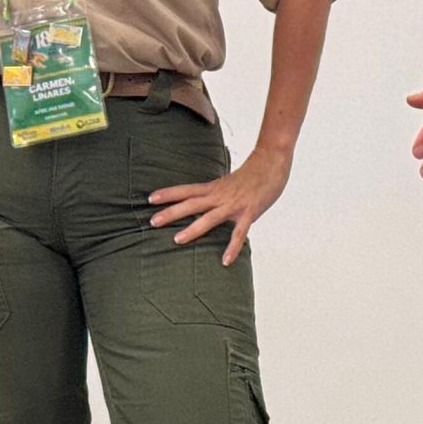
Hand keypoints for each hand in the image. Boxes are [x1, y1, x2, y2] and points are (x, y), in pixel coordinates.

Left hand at [149, 148, 294, 265]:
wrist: (272, 162)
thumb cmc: (252, 173)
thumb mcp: (228, 183)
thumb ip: (216, 194)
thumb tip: (206, 203)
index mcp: (214, 187)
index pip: (187, 190)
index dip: (169, 194)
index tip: (150, 199)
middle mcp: (220, 195)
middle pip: (191, 204)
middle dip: (171, 213)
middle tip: (152, 222)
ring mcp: (234, 205)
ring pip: (209, 218)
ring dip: (193, 229)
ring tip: (177, 240)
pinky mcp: (249, 212)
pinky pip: (238, 233)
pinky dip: (232, 247)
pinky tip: (225, 261)